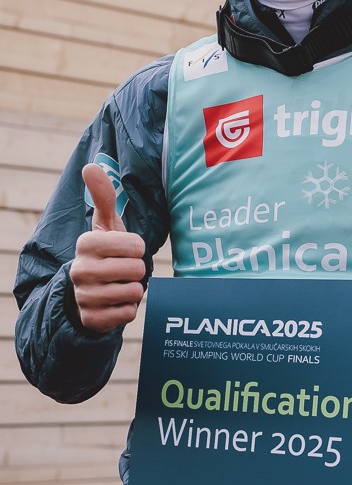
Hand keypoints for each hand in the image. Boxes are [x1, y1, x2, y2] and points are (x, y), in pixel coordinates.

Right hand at [70, 163, 145, 331]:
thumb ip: (103, 197)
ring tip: (119, 285)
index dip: (137, 248)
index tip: (126, 250)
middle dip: (137, 271)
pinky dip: (128, 309)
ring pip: (133, 292)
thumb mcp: (104, 226)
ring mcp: (84, 296)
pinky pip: (128, 314)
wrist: (84, 294)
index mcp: (86, 243)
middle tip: (123, 270)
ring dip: (133, 290)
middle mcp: (80, 269)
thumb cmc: (103, 254)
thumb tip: (90, 166)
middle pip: (136, 270)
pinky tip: (115, 303)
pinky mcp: (92, 319)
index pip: (135, 245)